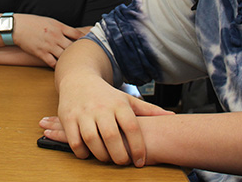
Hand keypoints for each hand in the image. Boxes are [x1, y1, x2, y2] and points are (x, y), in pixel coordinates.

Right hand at [13, 15, 84, 67]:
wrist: (17, 27)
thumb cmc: (33, 23)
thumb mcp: (50, 21)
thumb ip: (61, 28)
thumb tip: (72, 34)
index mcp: (59, 27)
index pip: (77, 34)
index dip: (85, 40)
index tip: (89, 44)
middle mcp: (56, 36)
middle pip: (73, 46)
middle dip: (79, 51)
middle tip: (84, 57)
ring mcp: (49, 45)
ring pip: (64, 55)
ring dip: (69, 59)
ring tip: (74, 64)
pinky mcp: (41, 53)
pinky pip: (53, 63)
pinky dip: (58, 66)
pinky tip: (61, 67)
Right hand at [52, 73, 172, 166]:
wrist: (78, 79)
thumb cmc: (105, 95)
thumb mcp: (127, 100)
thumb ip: (148, 110)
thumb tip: (173, 116)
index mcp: (118, 104)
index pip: (132, 127)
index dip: (137, 147)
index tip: (140, 160)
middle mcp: (101, 108)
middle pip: (111, 136)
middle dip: (119, 155)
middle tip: (122, 162)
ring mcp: (83, 113)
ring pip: (92, 139)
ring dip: (100, 154)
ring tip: (107, 158)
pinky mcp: (68, 118)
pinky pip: (74, 141)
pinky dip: (82, 152)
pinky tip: (89, 153)